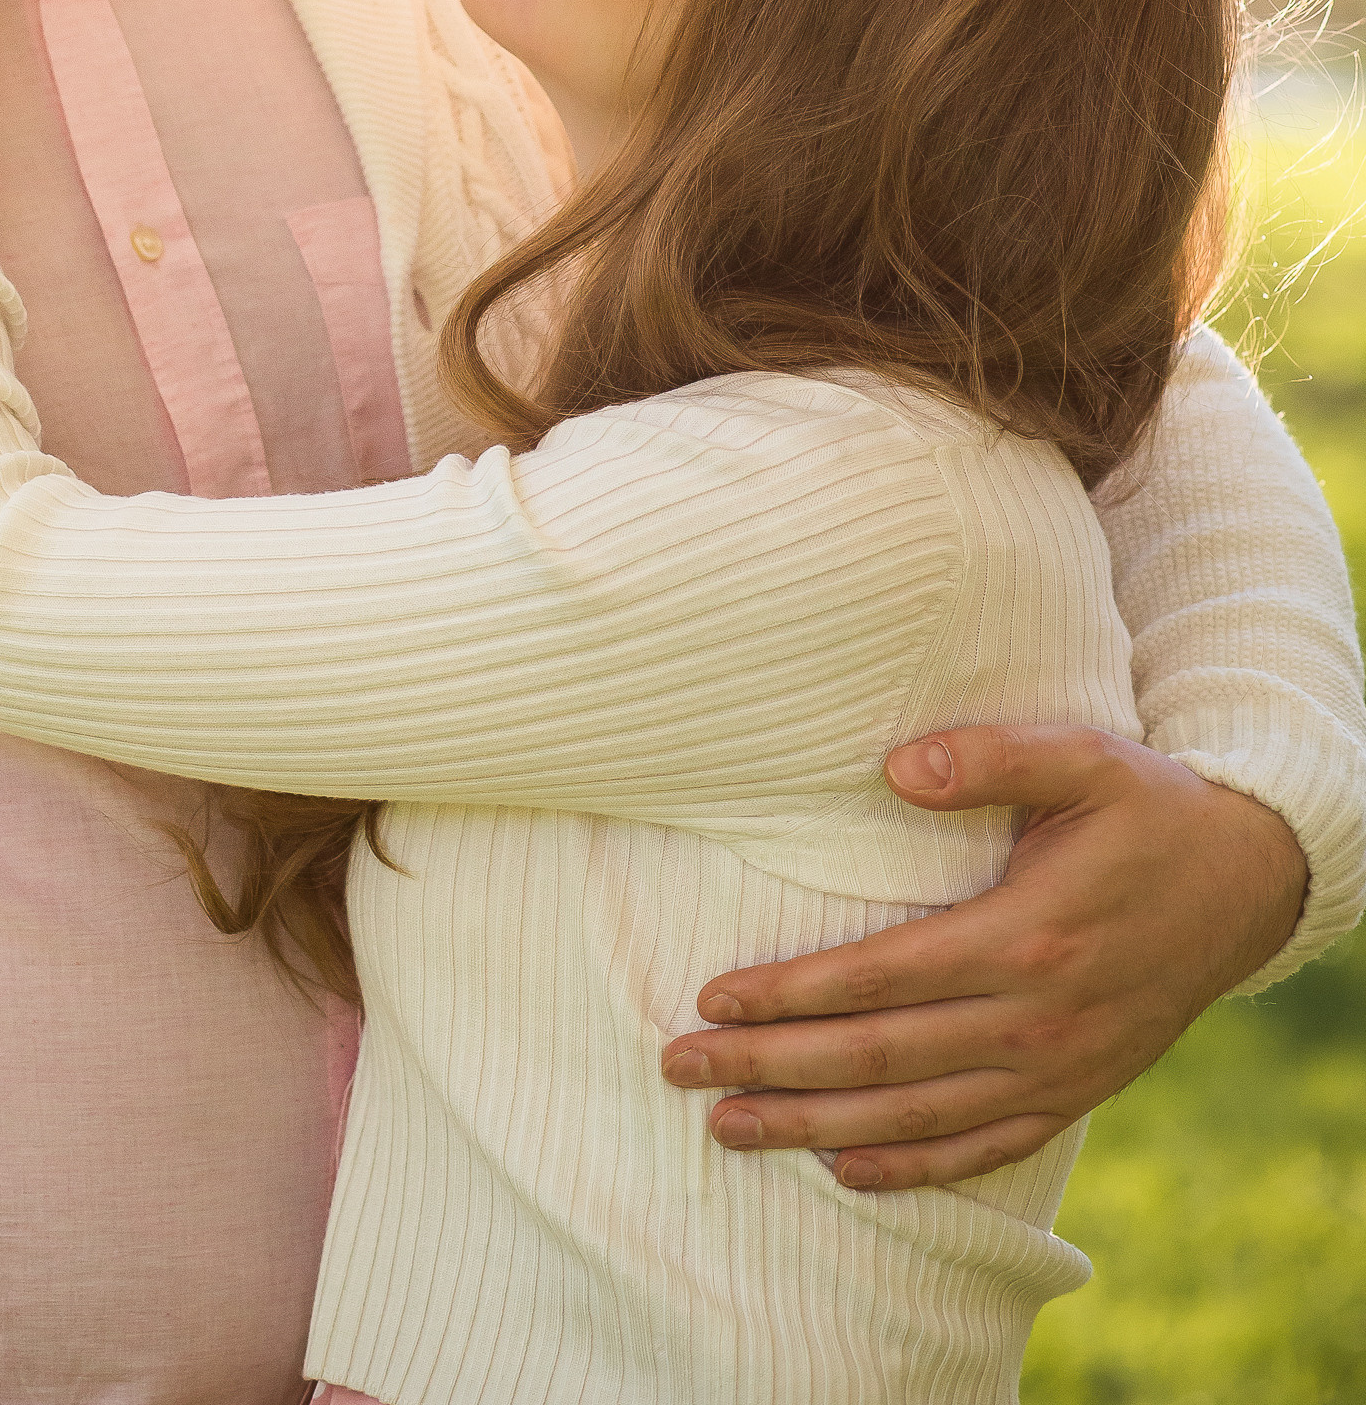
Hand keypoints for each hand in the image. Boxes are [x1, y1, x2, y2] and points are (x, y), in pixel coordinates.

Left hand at [657, 723, 1307, 1190]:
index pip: (879, 980)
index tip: (711, 999)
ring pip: (916, 1116)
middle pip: (878, 1059)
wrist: (1246, 883)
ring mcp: (1058, 1070)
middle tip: (680, 1069)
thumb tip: (894, 769)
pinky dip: (913, 1167)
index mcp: (1024, 937)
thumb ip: (990, 755)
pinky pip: (984, 1146)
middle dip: (771, 1068)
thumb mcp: (1084, 757)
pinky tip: (848, 1169)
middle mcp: (1035, 1020)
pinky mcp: (1076, 1094)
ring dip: (816, 1127)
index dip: (790, 994)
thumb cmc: (1148, 809)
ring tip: (729, 1129)